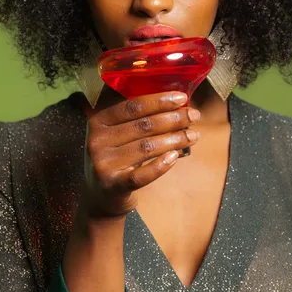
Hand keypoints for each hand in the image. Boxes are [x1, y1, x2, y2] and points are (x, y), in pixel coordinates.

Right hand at [81, 91, 199, 218]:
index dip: (159, 101)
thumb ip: (139, 118)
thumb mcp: (118, 133)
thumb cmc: (117, 156)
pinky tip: (175, 157)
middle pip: (143, 125)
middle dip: (173, 119)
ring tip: (192, 136)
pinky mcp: (112, 185)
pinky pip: (141, 175)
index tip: (182, 98)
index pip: (133, 106)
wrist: (100, 194)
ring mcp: (103, 163)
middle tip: (194, 116)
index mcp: (99, 121)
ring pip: (146, 147)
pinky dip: (161, 165)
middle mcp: (97, 140)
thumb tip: (177, 104)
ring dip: (174, 139)